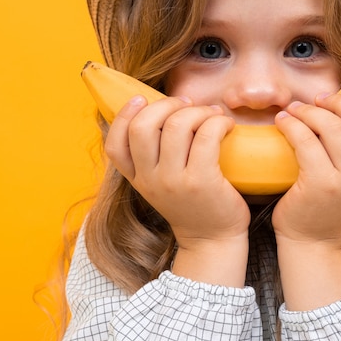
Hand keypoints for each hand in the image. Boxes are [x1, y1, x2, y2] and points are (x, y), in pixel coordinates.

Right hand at [105, 95, 249, 249]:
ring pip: (177, 125)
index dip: (124, 115)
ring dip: (198, 110)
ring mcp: (174, 182)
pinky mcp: (202, 181)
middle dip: (167, 104)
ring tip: (212, 114)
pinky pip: (207, 135)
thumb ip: (152, 157)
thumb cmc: (191, 205)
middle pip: (143, 126)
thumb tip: (161, 110)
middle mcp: (150, 180)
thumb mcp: (160, 185)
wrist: (213, 240)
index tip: (142, 99)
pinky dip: (218, 121)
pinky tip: (226, 125)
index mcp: (137, 179)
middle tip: (188, 104)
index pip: (114, 145)